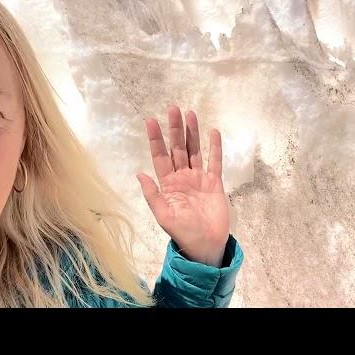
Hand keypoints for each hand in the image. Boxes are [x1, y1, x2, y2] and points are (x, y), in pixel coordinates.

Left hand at [136, 106, 229, 267]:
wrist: (206, 245)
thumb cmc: (182, 232)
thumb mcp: (163, 216)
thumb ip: (152, 194)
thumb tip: (139, 173)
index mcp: (168, 184)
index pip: (160, 156)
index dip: (155, 139)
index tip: (151, 121)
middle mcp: (182, 177)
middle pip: (177, 148)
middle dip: (174, 129)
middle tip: (173, 108)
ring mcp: (199, 178)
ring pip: (195, 150)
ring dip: (192, 132)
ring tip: (190, 113)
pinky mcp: (214, 182)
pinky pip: (214, 161)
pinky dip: (215, 147)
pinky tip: (213, 132)